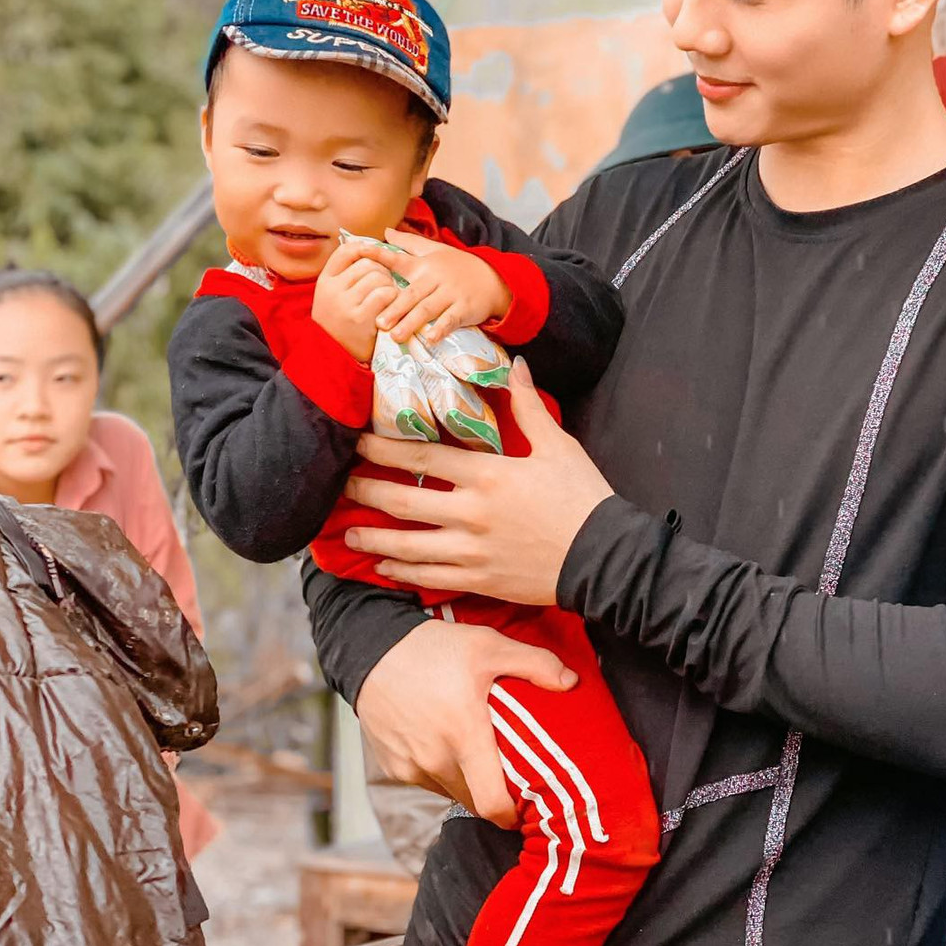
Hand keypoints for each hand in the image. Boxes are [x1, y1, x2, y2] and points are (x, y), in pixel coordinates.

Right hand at [312, 242, 398, 361]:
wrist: (334, 355)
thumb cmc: (340, 322)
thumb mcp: (333, 296)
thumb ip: (346, 274)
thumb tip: (370, 246)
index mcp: (325, 281)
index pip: (346, 251)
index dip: (365, 248)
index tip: (376, 255)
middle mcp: (332, 290)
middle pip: (367, 263)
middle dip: (383, 271)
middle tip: (386, 284)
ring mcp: (345, 304)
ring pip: (378, 277)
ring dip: (390, 285)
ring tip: (388, 297)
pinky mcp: (360, 318)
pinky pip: (385, 294)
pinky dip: (393, 299)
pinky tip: (391, 308)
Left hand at [343, 358, 613, 605]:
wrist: (605, 558)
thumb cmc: (583, 498)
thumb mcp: (557, 446)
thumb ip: (528, 406)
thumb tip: (516, 364)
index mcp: (488, 476)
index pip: (422, 460)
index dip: (383, 450)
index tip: (356, 442)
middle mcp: (471, 515)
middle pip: (404, 502)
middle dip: (366, 492)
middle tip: (340, 485)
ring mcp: (472, 552)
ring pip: (408, 546)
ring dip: (374, 538)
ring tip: (348, 532)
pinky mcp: (480, 580)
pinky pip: (430, 577)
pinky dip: (402, 571)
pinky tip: (384, 566)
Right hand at [354, 614, 578, 827]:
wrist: (369, 648)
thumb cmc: (433, 647)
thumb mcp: (489, 646)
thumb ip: (535, 664)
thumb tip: (572, 683)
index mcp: (464, 736)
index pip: (491, 804)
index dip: (510, 816)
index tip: (524, 811)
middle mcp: (435, 759)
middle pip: (473, 801)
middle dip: (492, 796)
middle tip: (508, 777)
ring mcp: (410, 766)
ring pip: (449, 792)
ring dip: (465, 783)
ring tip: (477, 758)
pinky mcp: (392, 766)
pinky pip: (425, 781)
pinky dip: (439, 772)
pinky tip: (445, 744)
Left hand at [374, 229, 511, 343]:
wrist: (493, 279)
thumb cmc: (458, 266)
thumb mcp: (435, 250)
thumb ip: (409, 243)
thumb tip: (385, 231)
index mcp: (424, 265)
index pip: (398, 260)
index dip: (379, 256)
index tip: (359, 253)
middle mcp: (435, 278)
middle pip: (412, 294)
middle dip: (395, 308)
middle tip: (379, 322)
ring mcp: (451, 294)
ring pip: (428, 309)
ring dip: (412, 322)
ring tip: (396, 336)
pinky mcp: (464, 308)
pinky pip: (451, 320)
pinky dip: (441, 329)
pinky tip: (430, 339)